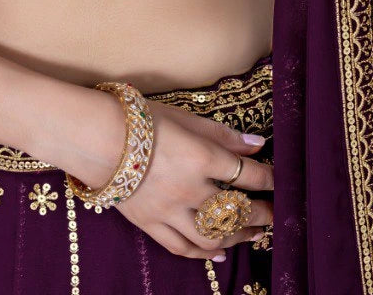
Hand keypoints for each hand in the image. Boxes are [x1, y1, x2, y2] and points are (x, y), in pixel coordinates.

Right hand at [99, 97, 273, 261]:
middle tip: (274, 215)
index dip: (268, 179)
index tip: (279, 181)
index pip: (247, 173)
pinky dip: (203, 254)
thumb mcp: (184, 118)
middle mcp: (189, 189)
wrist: (93, 136)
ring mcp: (169, 211)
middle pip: (236, 210)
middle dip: (261, 214)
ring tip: (252, 234)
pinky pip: (182, 248)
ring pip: (213, 236)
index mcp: (200, 156)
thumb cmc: (139, 119)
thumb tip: (257, 144)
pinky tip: (217, 254)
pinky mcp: (150, 225)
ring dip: (237, 237)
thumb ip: (222, 134)